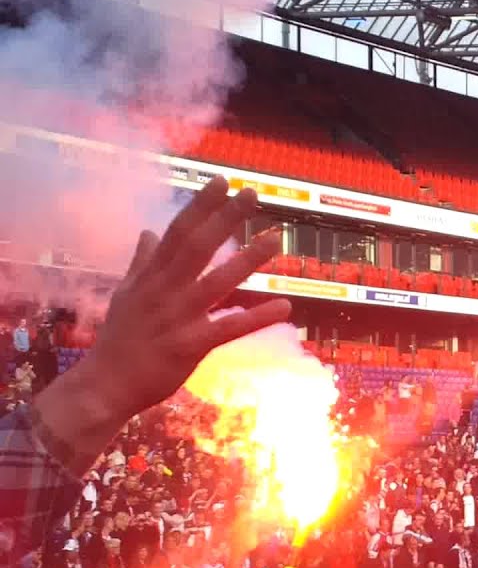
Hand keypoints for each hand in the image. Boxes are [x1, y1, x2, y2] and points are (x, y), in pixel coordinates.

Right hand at [90, 177, 289, 414]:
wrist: (104, 386)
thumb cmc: (119, 339)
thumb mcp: (125, 294)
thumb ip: (141, 262)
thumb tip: (146, 231)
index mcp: (151, 276)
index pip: (177, 232)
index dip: (201, 206)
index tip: (221, 181)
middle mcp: (164, 291)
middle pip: (197, 246)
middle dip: (225, 218)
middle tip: (252, 193)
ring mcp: (178, 317)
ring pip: (217, 282)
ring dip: (247, 260)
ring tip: (275, 239)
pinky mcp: (190, 345)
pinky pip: (229, 329)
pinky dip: (257, 318)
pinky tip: (284, 306)